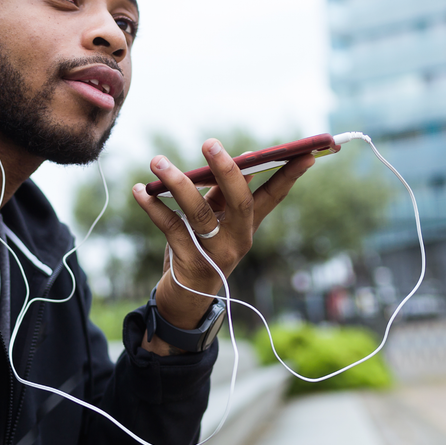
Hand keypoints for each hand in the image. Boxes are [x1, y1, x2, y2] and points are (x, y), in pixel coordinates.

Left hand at [131, 138, 314, 353]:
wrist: (184, 302)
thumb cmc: (200, 250)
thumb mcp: (215, 222)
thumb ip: (222, 194)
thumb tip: (241, 159)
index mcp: (247, 227)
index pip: (273, 197)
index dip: (289, 175)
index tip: (307, 153)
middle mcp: (237, 240)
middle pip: (240, 202)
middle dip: (227, 170)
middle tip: (210, 143)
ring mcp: (215, 254)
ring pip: (199, 214)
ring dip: (177, 184)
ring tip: (158, 161)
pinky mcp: (188, 262)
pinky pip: (169, 228)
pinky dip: (152, 207)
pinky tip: (139, 190)